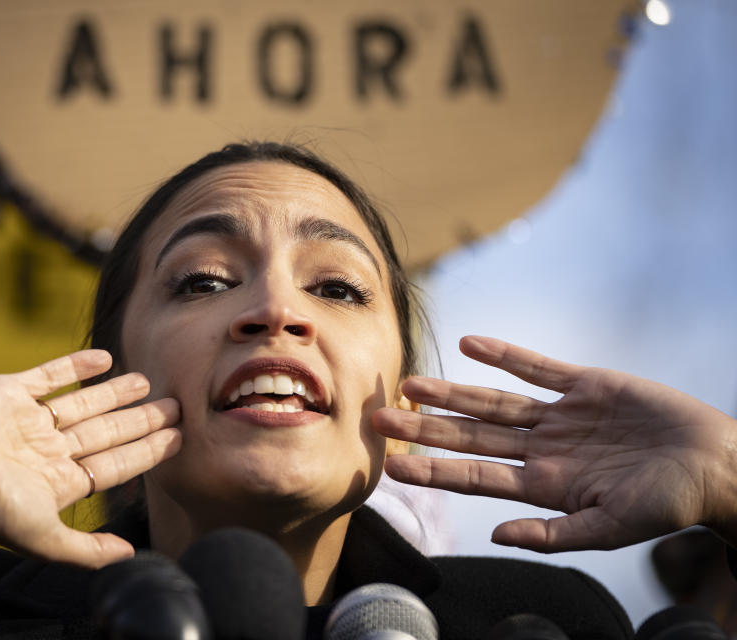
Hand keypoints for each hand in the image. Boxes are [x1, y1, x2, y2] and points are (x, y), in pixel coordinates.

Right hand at [0, 350, 180, 586]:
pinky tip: (104, 359)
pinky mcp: (9, 393)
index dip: (147, 451)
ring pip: (84, 402)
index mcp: (60, 481)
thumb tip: (130, 556)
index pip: (116, 463)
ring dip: (115, 392)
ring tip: (146, 381)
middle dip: (141, 420)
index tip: (178, 438)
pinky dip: (76, 365)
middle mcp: (49, 450)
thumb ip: (88, 550)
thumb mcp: (46, 539)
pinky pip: (49, 375)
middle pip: (106, 431)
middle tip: (175, 405)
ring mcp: (30, 421)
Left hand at [372, 336, 736, 552]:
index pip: (475, 476)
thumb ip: (552, 534)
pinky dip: (505, 355)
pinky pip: (537, 367)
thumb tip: (495, 536)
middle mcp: (542, 448)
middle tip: (380, 418)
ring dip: (453, 390)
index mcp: (544, 484)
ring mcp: (560, 415)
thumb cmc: (666, 505)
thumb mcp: (609, 529)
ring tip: (411, 382)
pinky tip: (471, 344)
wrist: (714, 466)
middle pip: (472, 435)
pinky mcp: (584, 385)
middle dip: (426, 427)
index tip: (392, 465)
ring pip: (494, 400)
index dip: (434, 470)